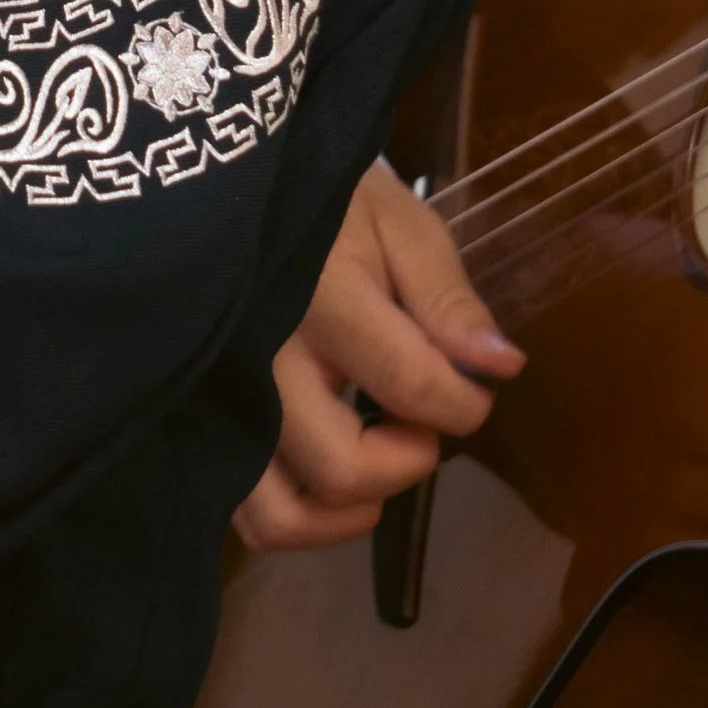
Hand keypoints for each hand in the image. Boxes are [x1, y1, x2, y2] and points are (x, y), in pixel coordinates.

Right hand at [234, 156, 523, 552]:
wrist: (237, 191)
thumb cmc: (335, 210)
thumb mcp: (403, 228)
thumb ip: (448, 301)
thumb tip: (500, 368)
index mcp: (321, 297)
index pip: (409, 384)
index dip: (465, 406)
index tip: (474, 387)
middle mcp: (262, 359)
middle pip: (342, 467)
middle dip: (407, 461)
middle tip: (416, 418)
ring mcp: (222, 399)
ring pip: (279, 513)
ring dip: (349, 507)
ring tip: (374, 456)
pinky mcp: (206, 426)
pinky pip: (246, 512)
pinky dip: (300, 516)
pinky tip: (329, 474)